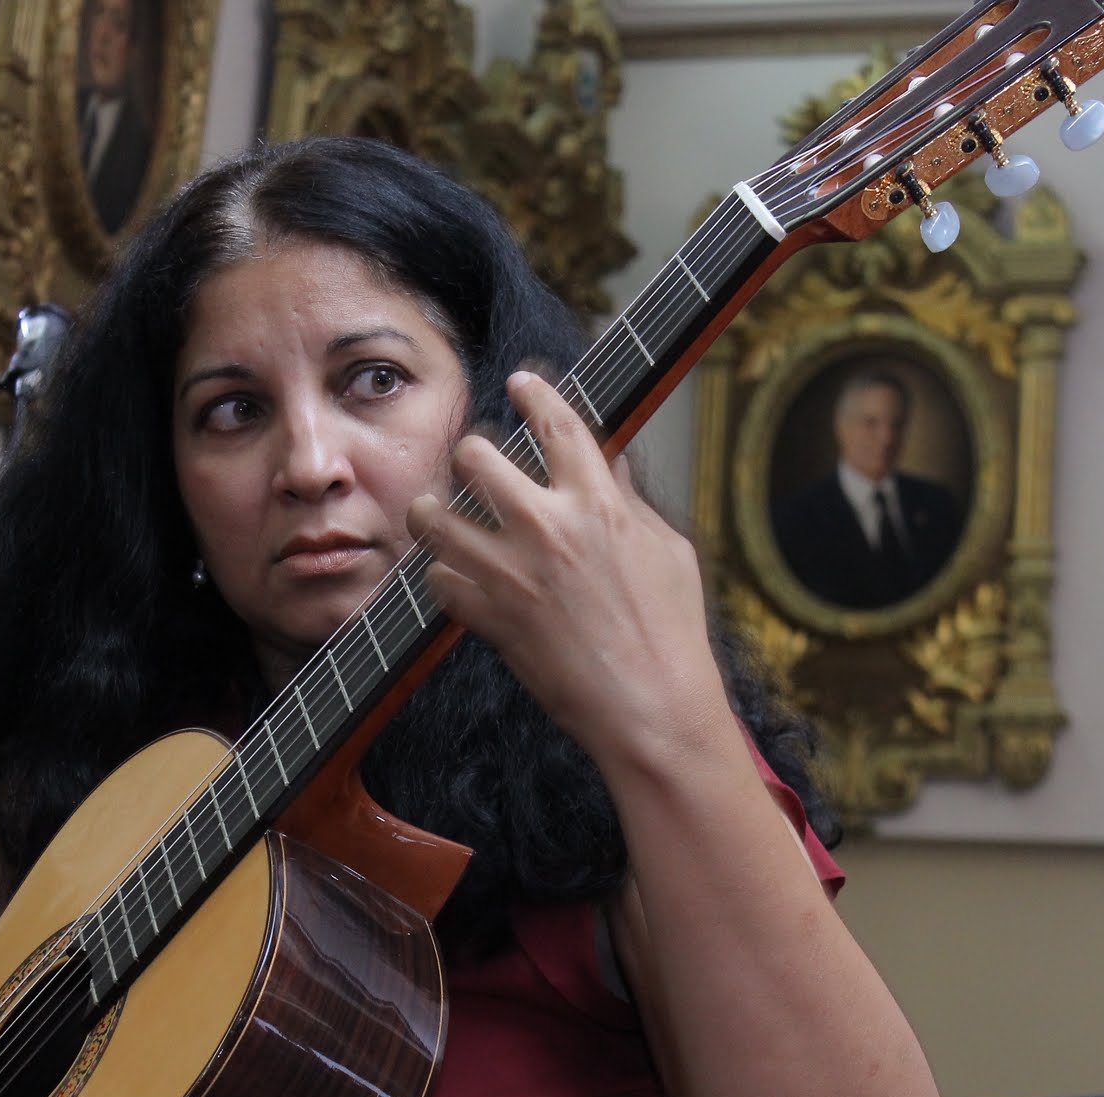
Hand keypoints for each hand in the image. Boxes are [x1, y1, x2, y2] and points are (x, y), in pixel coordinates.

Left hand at [406, 370, 729, 768]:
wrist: (650, 706)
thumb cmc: (671, 632)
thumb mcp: (668, 551)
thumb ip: (631, 502)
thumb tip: (612, 463)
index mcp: (598, 504)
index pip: (557, 425)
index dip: (535, 394)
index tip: (520, 382)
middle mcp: (547, 528)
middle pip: (478, 456)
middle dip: (471, 452)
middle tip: (473, 463)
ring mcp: (511, 574)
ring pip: (436, 516)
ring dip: (432, 509)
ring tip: (433, 511)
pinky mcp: (489, 618)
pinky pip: (439, 580)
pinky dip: (442, 574)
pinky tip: (452, 574)